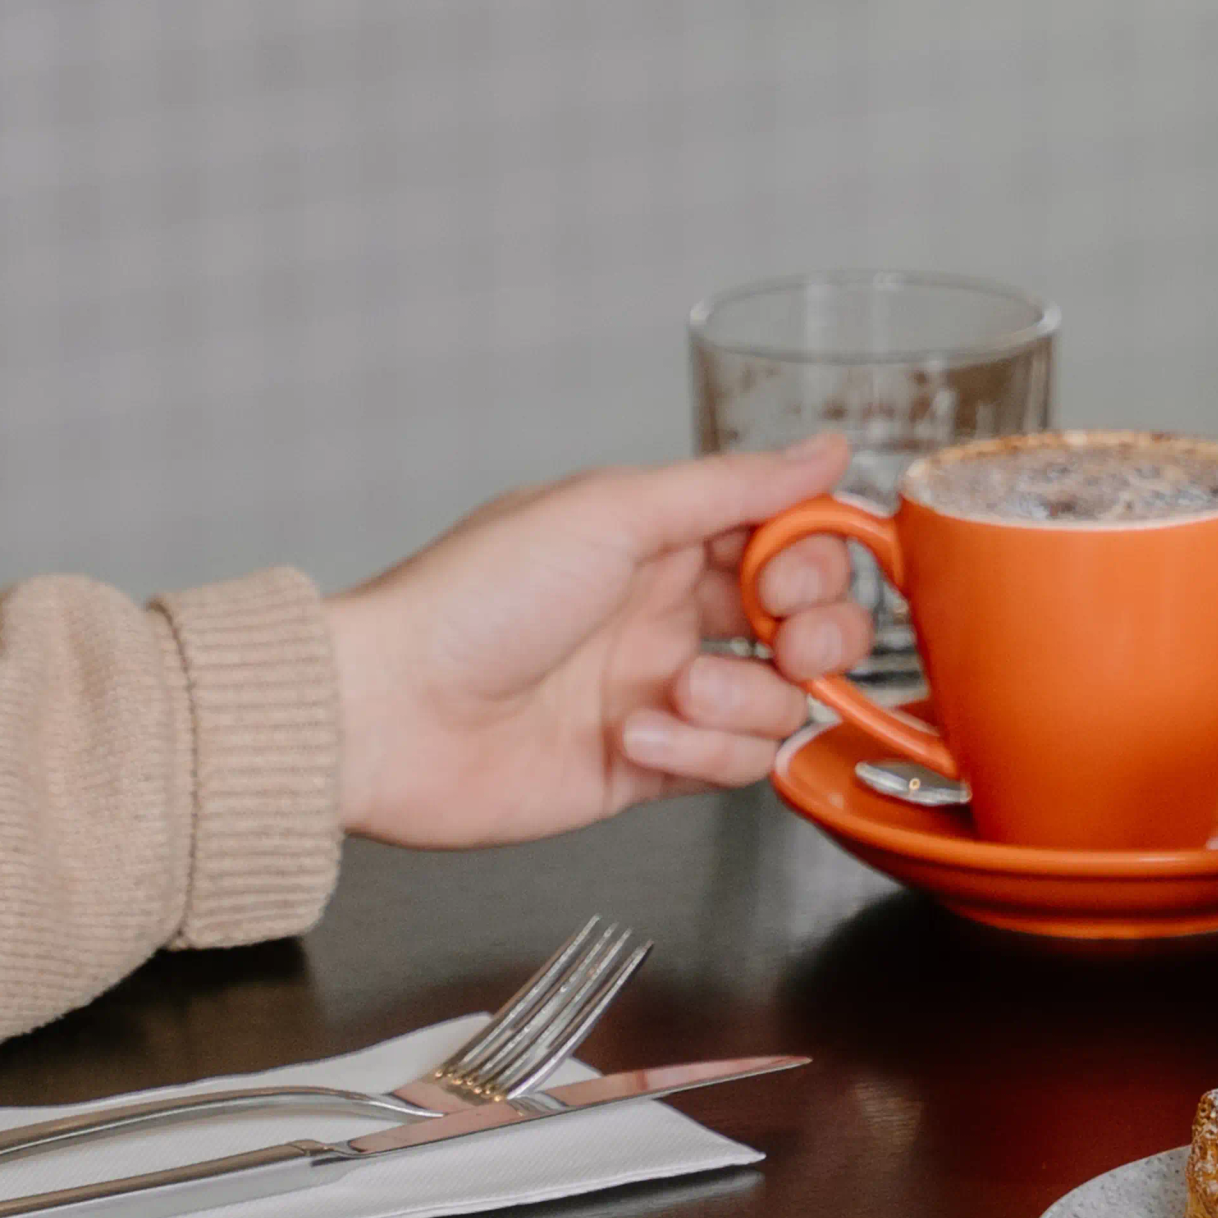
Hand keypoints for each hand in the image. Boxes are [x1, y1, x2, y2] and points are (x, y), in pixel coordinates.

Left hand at [324, 435, 873, 847]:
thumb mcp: (610, 513)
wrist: (390, 715)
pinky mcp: (653, 767)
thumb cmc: (471, 601)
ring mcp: (666, 691)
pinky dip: (703, 753)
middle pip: (808, 623)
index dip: (812, 559)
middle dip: (818, 635)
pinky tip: (638, 738)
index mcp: (660, 539)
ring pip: (782, 702)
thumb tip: (827, 450)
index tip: (786, 577)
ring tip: (674, 694)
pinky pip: (736, 766)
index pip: (787, 539)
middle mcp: (671, 612)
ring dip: (743, 699)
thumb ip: (732, 488)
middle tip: (785, 643)